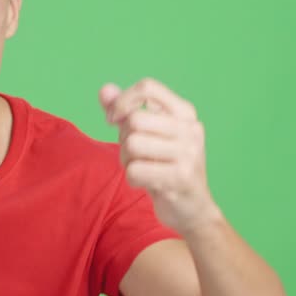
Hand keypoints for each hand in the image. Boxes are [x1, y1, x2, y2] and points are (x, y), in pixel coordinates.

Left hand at [99, 78, 219, 233]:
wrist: (192, 208)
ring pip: (132, 144)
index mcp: (185, 112)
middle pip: (134, 120)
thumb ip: (124, 111)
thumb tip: (104, 90)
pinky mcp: (181, 177)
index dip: (122, 101)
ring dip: (127, 161)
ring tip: (142, 168)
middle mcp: (191, 128)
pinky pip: (135, 171)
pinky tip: (147, 183)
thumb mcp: (146, 134)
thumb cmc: (163, 166)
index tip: (113, 119)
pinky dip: (133, 179)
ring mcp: (189, 153)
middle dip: (124, 139)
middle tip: (134, 154)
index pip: (147, 87)